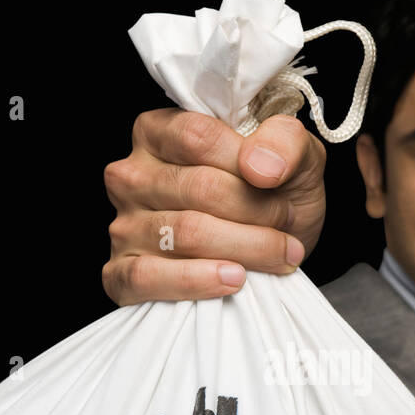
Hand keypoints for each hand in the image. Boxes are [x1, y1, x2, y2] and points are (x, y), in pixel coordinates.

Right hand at [102, 108, 326, 304]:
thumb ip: (285, 142)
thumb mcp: (293, 154)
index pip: (198, 139)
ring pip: (185, 234)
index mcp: (158, 132)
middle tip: (288, 226)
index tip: (281, 187)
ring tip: (278, 254)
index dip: (247, 166)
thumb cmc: (274, 194)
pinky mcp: (121, 274)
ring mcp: (123, 226)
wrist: (273, 247)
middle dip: (257, 212)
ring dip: (245, 249)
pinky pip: (147, 278)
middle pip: (198, 189)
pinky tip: (233, 280)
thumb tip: (260, 166)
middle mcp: (131, 175)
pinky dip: (196, 282)